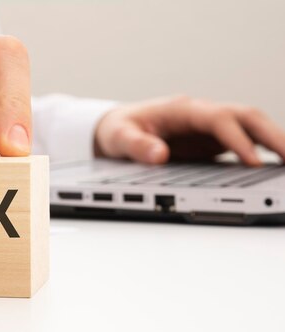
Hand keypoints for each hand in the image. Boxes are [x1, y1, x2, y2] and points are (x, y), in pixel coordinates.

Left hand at [94, 96, 284, 165]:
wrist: (117, 127)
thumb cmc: (118, 129)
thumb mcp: (119, 138)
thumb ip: (136, 146)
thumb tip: (159, 155)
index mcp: (182, 110)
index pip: (220, 119)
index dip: (238, 140)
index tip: (253, 161)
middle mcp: (201, 115)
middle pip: (246, 117)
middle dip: (272, 135)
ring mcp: (208, 128)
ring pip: (250, 127)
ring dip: (273, 142)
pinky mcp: (210, 141)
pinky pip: (243, 143)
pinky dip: (262, 152)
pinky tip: (275, 168)